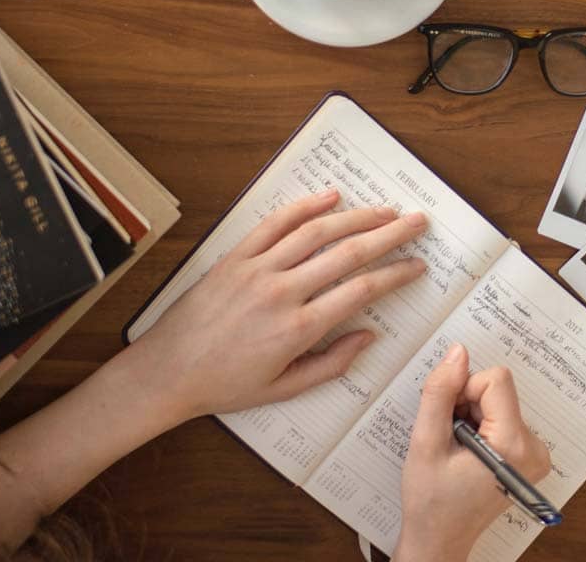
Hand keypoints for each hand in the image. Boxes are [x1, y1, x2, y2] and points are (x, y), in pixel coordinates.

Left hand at [126, 189, 427, 422]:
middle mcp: (282, 292)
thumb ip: (332, 364)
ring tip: (386, 209)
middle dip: (390, 235)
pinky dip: (304, 206)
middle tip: (418, 222)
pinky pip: (274, 224)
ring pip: (316, 232)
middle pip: (348, 253)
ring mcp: (257, 269)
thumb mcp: (284, 389)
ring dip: (357, 216)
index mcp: (298, 329)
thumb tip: (369, 336)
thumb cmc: (226, 385)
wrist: (167, 371)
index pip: (361, 291)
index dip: (396, 275)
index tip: (417, 266)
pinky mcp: (236, 257)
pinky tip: (331, 197)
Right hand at [396, 344, 551, 561]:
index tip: (449, 420)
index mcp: (514, 445)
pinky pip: (504, 417)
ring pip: (498, 402)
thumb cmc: (431, 501)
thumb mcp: (425, 443)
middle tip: (449, 439)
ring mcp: (535, 454)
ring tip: (457, 450)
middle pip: (498, 390)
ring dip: (472, 416)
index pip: (496, 380)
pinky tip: (467, 453)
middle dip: (467, 405)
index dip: (464, 391)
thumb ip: (440, 393)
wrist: (440, 539)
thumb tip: (458, 352)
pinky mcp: (529, 455)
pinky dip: (481, 427)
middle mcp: (534, 448)